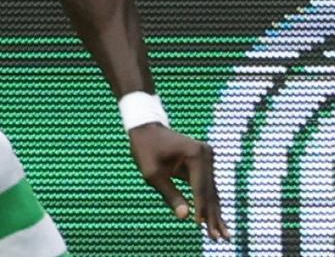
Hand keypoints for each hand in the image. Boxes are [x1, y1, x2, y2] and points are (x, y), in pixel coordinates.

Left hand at [129, 123, 228, 240]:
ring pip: (211, 192)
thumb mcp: (152, 173)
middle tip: (219, 239)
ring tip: (222, 236)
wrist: (146, 128)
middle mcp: (206, 155)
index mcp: (195, 155)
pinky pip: (207, 187)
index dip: (200, 210)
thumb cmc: (145, 149)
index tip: (201, 228)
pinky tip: (216, 221)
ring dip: (214, 213)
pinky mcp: (204, 162)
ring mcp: (207, 157)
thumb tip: (184, 216)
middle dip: (212, 216)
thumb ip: (169, 194)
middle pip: (209, 192)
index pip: (200, 189)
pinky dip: (209, 203)